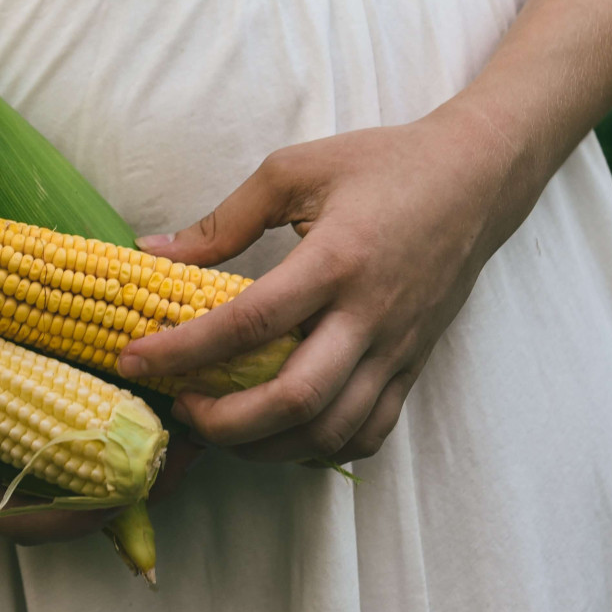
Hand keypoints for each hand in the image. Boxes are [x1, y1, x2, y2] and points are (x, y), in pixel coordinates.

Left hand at [115, 99, 541, 463]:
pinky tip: (283, 432)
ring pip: (331, 428)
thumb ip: (224, 219)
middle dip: (226, 422)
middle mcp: (369, 314)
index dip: (183, 351)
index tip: (135, 361)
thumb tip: (153, 252)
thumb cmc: (381, 165)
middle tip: (181, 409)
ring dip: (267, 444)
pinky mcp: (413, 365)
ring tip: (222, 425)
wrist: (475, 179)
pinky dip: (320, 446)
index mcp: (336, 259)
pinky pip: (369, 431)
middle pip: (295, 399)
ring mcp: (397, 348)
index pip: (249, 322)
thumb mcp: (294, 171)